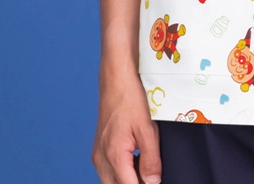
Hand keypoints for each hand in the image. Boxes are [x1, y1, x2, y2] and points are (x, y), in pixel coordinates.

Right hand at [92, 69, 161, 183]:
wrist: (116, 79)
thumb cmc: (130, 99)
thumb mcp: (147, 129)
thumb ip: (150, 159)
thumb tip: (153, 183)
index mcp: (114, 156)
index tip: (156, 181)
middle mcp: (101, 159)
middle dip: (134, 183)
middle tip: (152, 174)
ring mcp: (98, 154)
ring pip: (111, 181)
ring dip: (128, 179)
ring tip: (146, 167)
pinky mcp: (99, 149)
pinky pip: (109, 170)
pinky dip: (122, 171)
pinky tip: (136, 161)